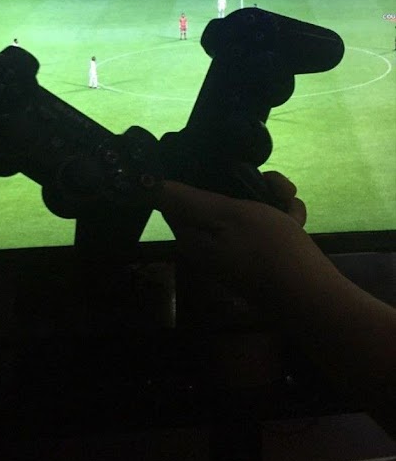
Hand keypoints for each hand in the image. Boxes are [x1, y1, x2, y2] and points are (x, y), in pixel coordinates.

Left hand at [155, 171, 307, 301]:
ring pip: (249, 204)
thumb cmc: (268, 250)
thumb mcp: (227, 215)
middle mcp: (210, 243)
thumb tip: (148, 187)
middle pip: (219, 195)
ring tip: (288, 201)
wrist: (313, 296)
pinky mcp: (261, 253)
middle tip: (270, 184)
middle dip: (248, 184)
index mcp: (192, 236)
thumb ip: (188, 199)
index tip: (227, 164)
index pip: (180, 196)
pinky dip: (284, 216)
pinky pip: (267, 221)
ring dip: (272, 196)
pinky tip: (297, 220)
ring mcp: (237, 248)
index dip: (201, 174)